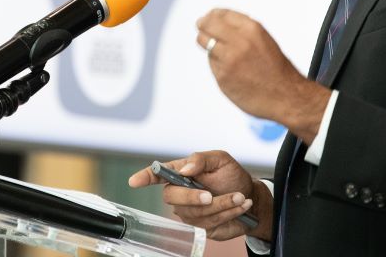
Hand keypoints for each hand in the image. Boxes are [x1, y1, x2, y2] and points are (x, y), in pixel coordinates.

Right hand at [128, 150, 271, 240]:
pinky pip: (209, 222)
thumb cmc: (231, 176)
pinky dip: (228, 212)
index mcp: (181, 173)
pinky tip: (240, 205)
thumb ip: (201, 159)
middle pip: (171, 197)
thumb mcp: (221, 160)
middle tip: (210, 195)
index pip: (157, 175)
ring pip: (195, 212)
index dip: (145, 177)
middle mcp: (181, 192)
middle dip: (191, 197)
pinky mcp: (200, 226)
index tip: (134, 181)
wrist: (251, 197)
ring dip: (221, 204)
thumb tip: (185, 168)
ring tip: (239, 196)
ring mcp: (189, 211)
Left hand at [197, 8, 330, 142]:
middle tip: (201, 27)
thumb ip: (241, 29)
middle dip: (203, 26)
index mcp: (251, 29)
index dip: (212, 16)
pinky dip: (218, 64)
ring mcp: (229, 60)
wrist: (286, 96)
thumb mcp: (263, 39)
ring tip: (220, 51)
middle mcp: (239, 42)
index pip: (220, 14)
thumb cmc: (276, 68)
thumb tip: (217, 19)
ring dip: (208, 45)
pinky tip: (232, 71)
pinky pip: (212, 64)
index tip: (209, 18)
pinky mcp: (222, 77)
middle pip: (207, 25)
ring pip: (205, 44)